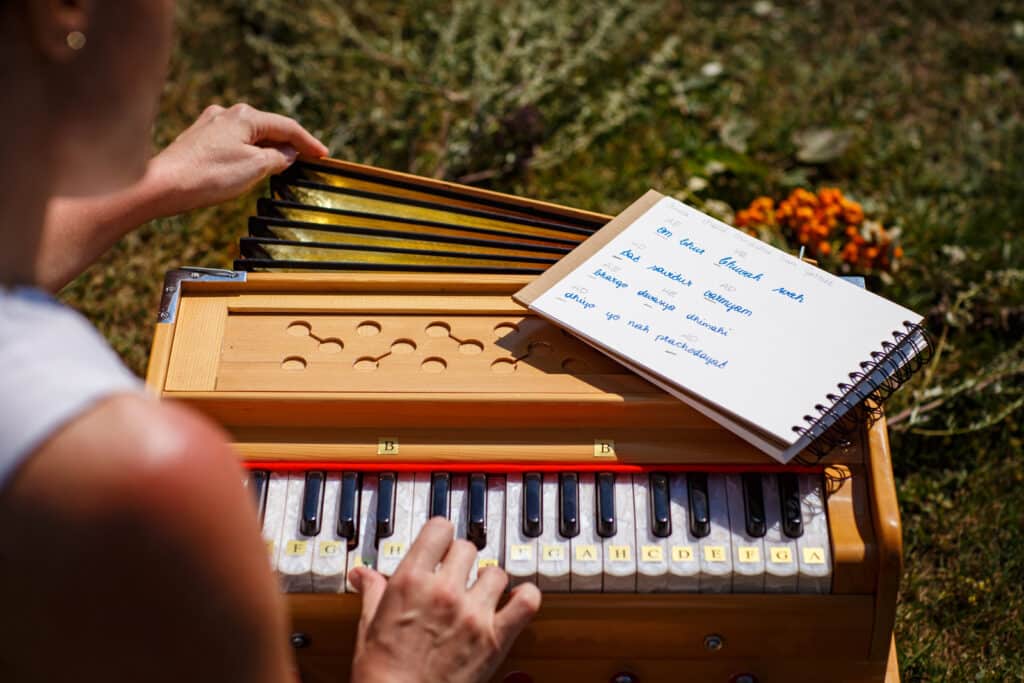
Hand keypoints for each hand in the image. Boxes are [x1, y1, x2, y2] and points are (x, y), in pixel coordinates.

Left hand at [148, 103, 327, 214]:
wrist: (163, 185)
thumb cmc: (209, 175)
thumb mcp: (256, 168)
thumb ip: (279, 158)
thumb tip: (288, 152)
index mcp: (246, 116)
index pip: (287, 127)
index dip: (308, 142)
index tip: (324, 155)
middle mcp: (227, 113)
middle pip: (268, 128)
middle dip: (287, 143)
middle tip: (306, 160)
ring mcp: (210, 124)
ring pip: (249, 135)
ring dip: (267, 149)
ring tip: (280, 167)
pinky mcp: (198, 139)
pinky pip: (233, 142)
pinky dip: (248, 152)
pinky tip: (249, 166)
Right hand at [348, 518, 541, 682]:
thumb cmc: (381, 673)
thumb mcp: (368, 625)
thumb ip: (372, 592)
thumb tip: (363, 574)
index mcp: (411, 581)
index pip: (439, 529)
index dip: (440, 535)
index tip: (440, 543)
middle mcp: (444, 591)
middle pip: (467, 548)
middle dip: (460, 559)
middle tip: (455, 575)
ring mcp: (472, 613)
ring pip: (495, 572)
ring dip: (488, 580)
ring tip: (480, 593)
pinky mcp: (494, 638)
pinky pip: (526, 602)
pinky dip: (526, 597)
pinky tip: (516, 599)